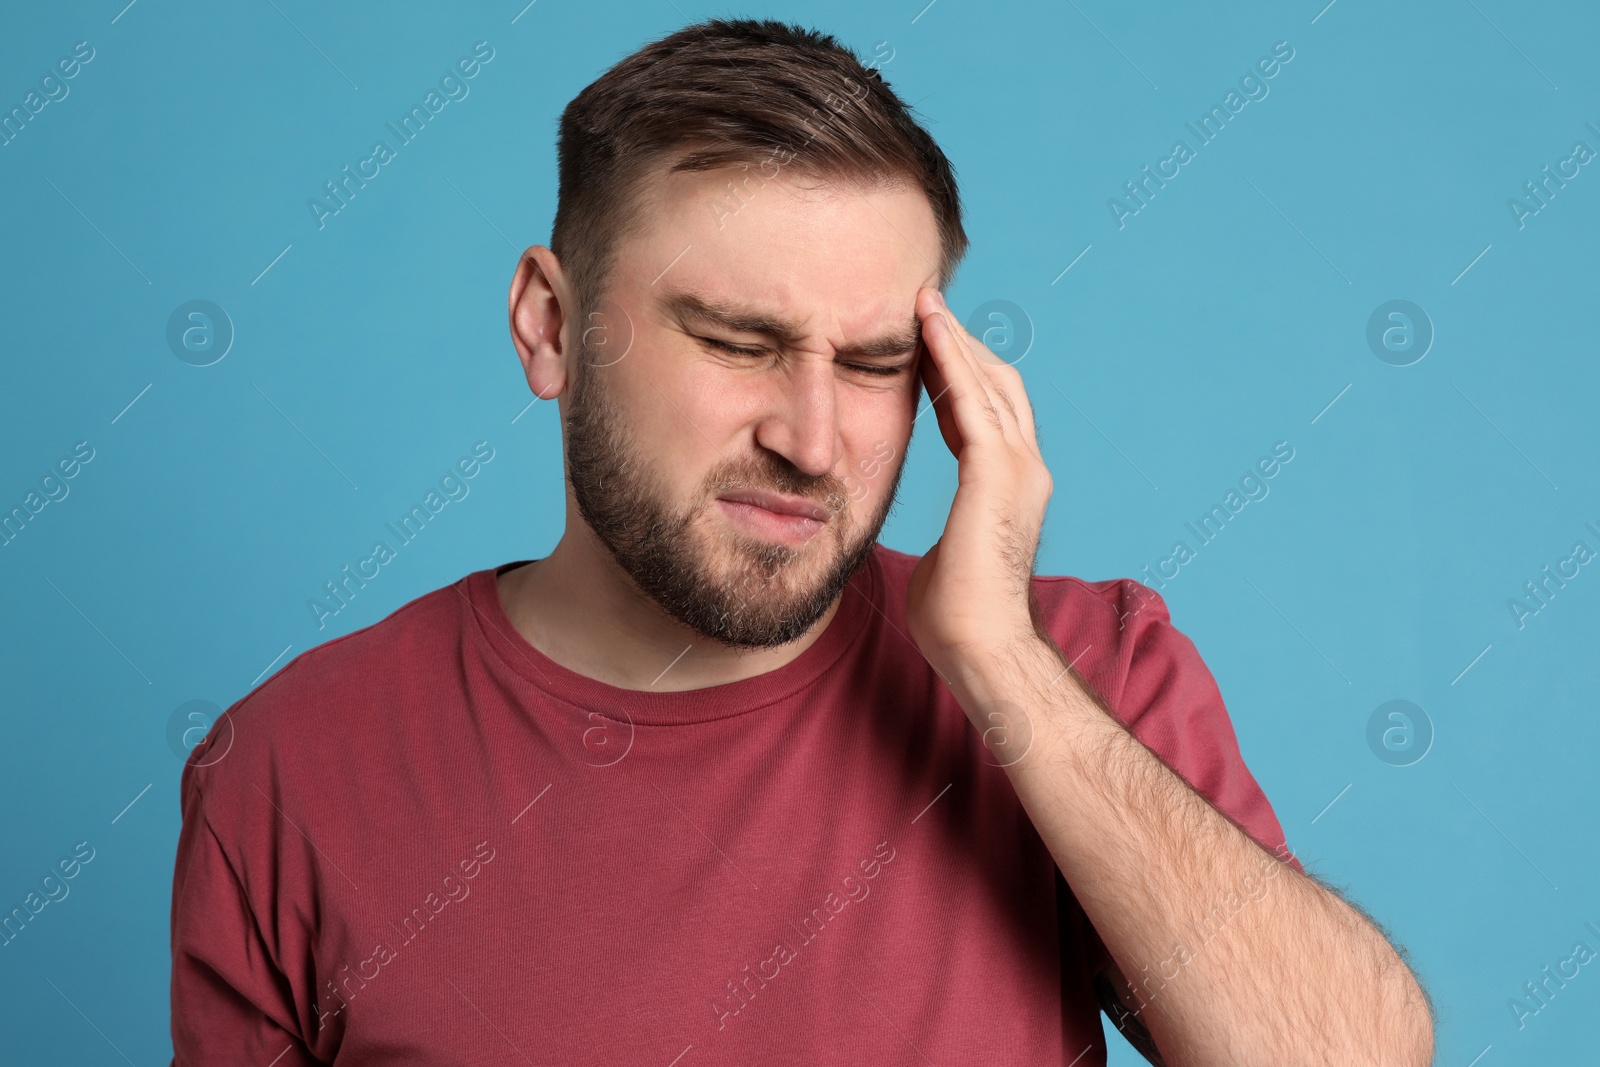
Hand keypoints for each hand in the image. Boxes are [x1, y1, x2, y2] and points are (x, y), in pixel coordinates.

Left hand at [905, 287, 1053, 682]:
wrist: (981, 646)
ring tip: (924, 303)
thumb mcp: (948, 558)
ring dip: (954, 340)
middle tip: (925, 307)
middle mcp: (1026, 470)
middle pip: (997, 387)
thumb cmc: (958, 619)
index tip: (928, 346)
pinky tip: (928, 332)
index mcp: (1012, 489)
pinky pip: (973, 402)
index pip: (987, 415)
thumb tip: (931, 544)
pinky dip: (951, 361)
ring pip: (988, 384)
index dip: (959, 377)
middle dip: (961, 345)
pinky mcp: (996, 475)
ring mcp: (1019, 470)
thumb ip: (947, 534)